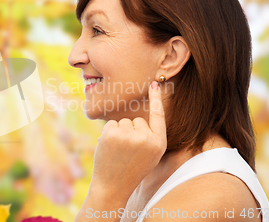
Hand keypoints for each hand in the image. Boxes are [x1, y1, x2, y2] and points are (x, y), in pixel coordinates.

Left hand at [90, 80, 166, 199]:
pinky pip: (111, 124)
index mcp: (159, 143)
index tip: (155, 83)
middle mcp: (146, 138)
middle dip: (131, 131)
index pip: (159, 116)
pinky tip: (110, 149)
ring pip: (123, 122)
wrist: (113, 186)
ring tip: (119, 152)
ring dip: (119, 133)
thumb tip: (143, 115)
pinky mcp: (112, 134)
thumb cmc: (132, 169)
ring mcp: (129, 136)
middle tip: (128, 152)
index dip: (156, 99)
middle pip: (137, 119)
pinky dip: (108, 134)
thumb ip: (151, 136)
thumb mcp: (150, 155)